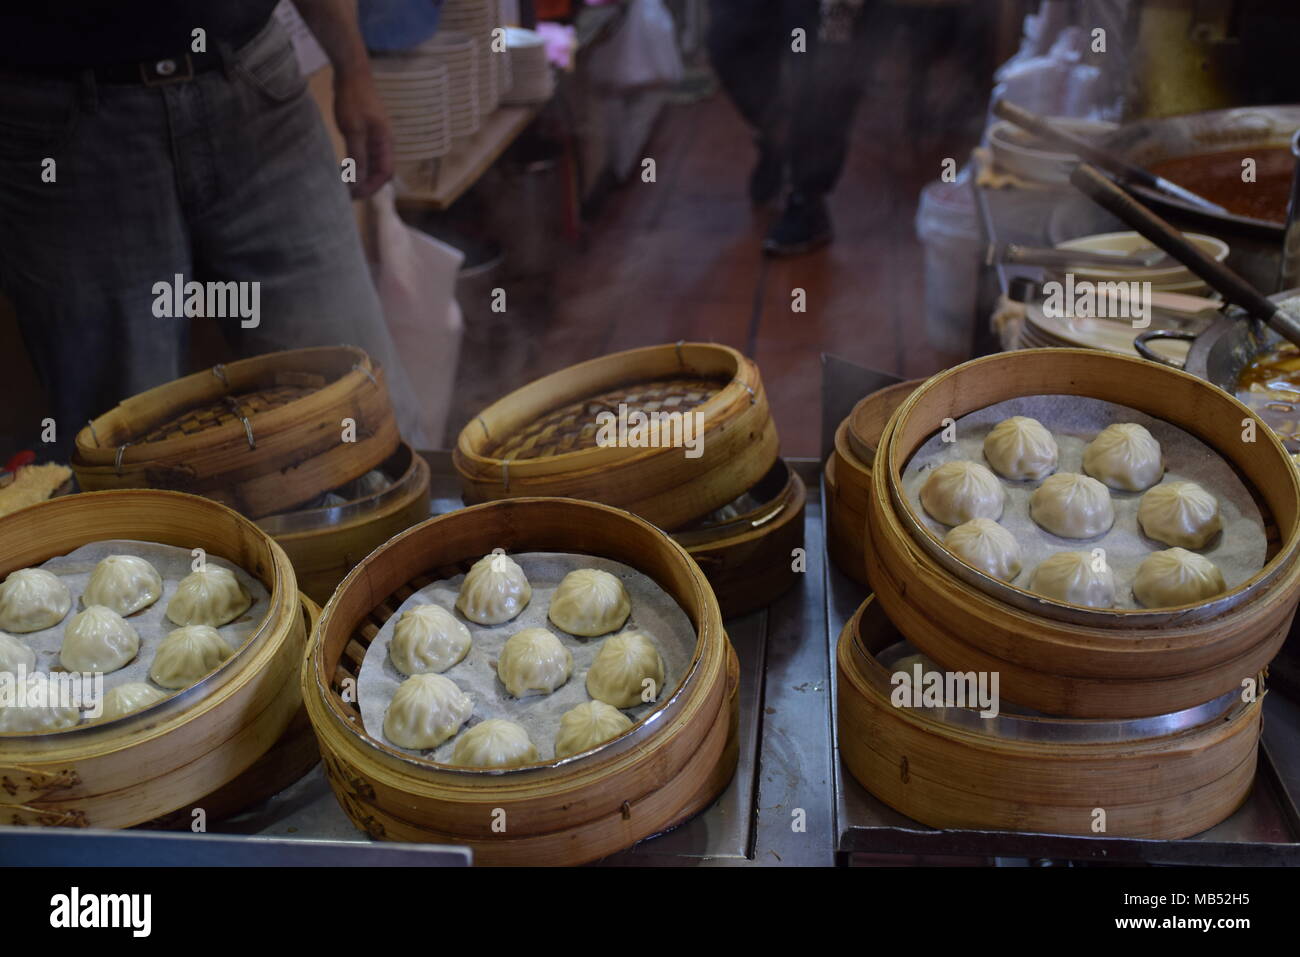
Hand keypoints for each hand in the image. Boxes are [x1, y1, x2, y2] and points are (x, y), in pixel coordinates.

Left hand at [333, 67, 392, 198]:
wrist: (351, 72)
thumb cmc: (354, 98)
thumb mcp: (353, 129)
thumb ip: (357, 155)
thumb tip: (358, 180)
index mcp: (385, 142)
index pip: (385, 174)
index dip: (372, 187)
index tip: (355, 194)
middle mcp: (384, 142)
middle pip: (380, 171)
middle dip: (367, 185)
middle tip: (348, 193)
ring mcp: (376, 136)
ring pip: (373, 163)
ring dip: (361, 175)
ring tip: (345, 183)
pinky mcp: (367, 130)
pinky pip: (365, 153)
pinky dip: (357, 163)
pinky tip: (345, 166)